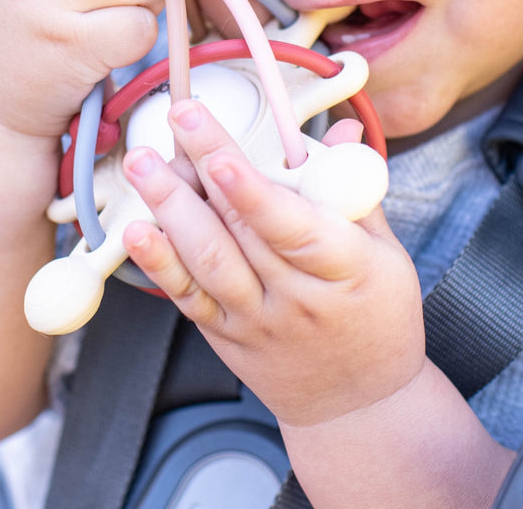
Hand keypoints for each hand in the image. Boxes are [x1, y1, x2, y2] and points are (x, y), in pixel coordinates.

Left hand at [122, 99, 425, 427]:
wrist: (356, 406)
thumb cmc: (377, 316)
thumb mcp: (385, 253)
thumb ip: (355, 190)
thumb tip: (341, 130)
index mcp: (345, 270)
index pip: (292, 226)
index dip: (250, 191)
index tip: (218, 154)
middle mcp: (295, 298)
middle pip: (241, 228)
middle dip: (203, 166)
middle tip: (179, 117)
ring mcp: (255, 319)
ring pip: (207, 260)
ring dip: (170, 206)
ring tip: (142, 162)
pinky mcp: (225, 333)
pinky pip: (188, 296)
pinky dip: (159, 262)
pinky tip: (137, 229)